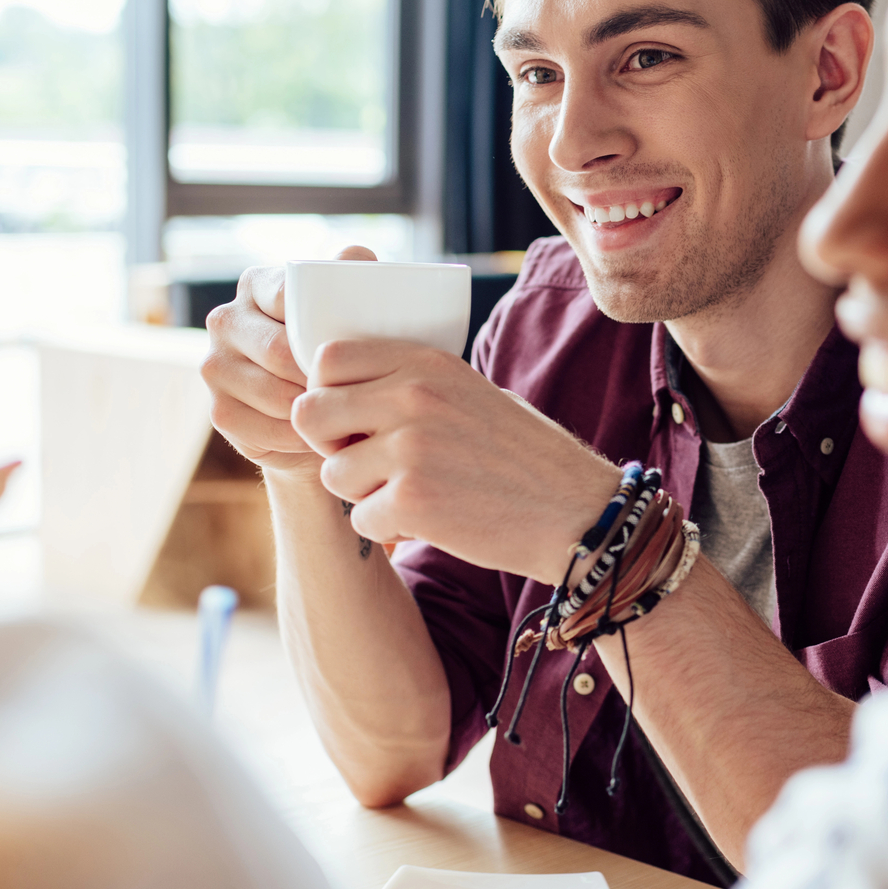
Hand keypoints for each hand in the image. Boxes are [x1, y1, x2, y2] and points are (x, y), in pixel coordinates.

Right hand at [201, 245, 376, 478]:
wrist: (325, 414)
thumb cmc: (343, 351)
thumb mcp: (353, 307)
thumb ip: (353, 273)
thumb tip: (355, 257)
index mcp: (257, 284)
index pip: (289, 299)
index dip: (322, 328)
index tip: (355, 347)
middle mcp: (226, 319)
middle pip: (279, 351)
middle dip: (320, 377)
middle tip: (357, 390)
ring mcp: (214, 365)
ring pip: (272, 394)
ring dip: (313, 410)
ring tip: (343, 413)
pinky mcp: (218, 411)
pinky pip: (262, 429)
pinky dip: (298, 437)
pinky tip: (317, 434)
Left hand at [292, 338, 620, 584]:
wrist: (576, 512)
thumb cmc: (525, 457)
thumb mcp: (472, 392)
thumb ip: (413, 385)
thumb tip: (346, 390)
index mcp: (426, 362)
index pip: (328, 359)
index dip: (329, 394)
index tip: (354, 419)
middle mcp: (413, 397)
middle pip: (310, 413)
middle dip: (330, 445)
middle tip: (368, 463)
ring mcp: (410, 448)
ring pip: (332, 474)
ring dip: (363, 494)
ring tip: (413, 495)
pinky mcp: (413, 501)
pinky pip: (361, 519)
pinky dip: (388, 529)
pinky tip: (430, 521)